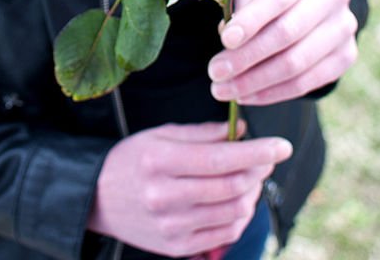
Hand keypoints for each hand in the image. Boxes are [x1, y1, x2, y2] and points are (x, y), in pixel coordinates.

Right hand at [88, 121, 291, 256]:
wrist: (97, 198)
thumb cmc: (132, 159)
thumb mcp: (160, 135)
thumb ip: (202, 133)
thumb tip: (243, 131)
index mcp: (160, 162)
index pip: (221, 158)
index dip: (258, 152)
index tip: (282, 144)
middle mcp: (165, 197)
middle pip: (232, 187)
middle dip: (259, 170)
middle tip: (267, 156)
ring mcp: (172, 227)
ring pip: (233, 212)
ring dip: (252, 193)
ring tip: (250, 176)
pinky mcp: (177, 248)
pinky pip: (224, 234)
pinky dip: (240, 215)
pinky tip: (237, 199)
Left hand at [208, 0, 358, 105]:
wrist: (313, 0)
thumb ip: (243, 3)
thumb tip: (228, 37)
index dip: (251, 20)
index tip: (225, 40)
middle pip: (287, 32)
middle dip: (247, 56)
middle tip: (216, 72)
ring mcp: (344, 26)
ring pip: (296, 62)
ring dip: (255, 81)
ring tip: (224, 89)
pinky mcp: (347, 54)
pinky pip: (307, 82)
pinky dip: (273, 92)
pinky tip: (248, 95)